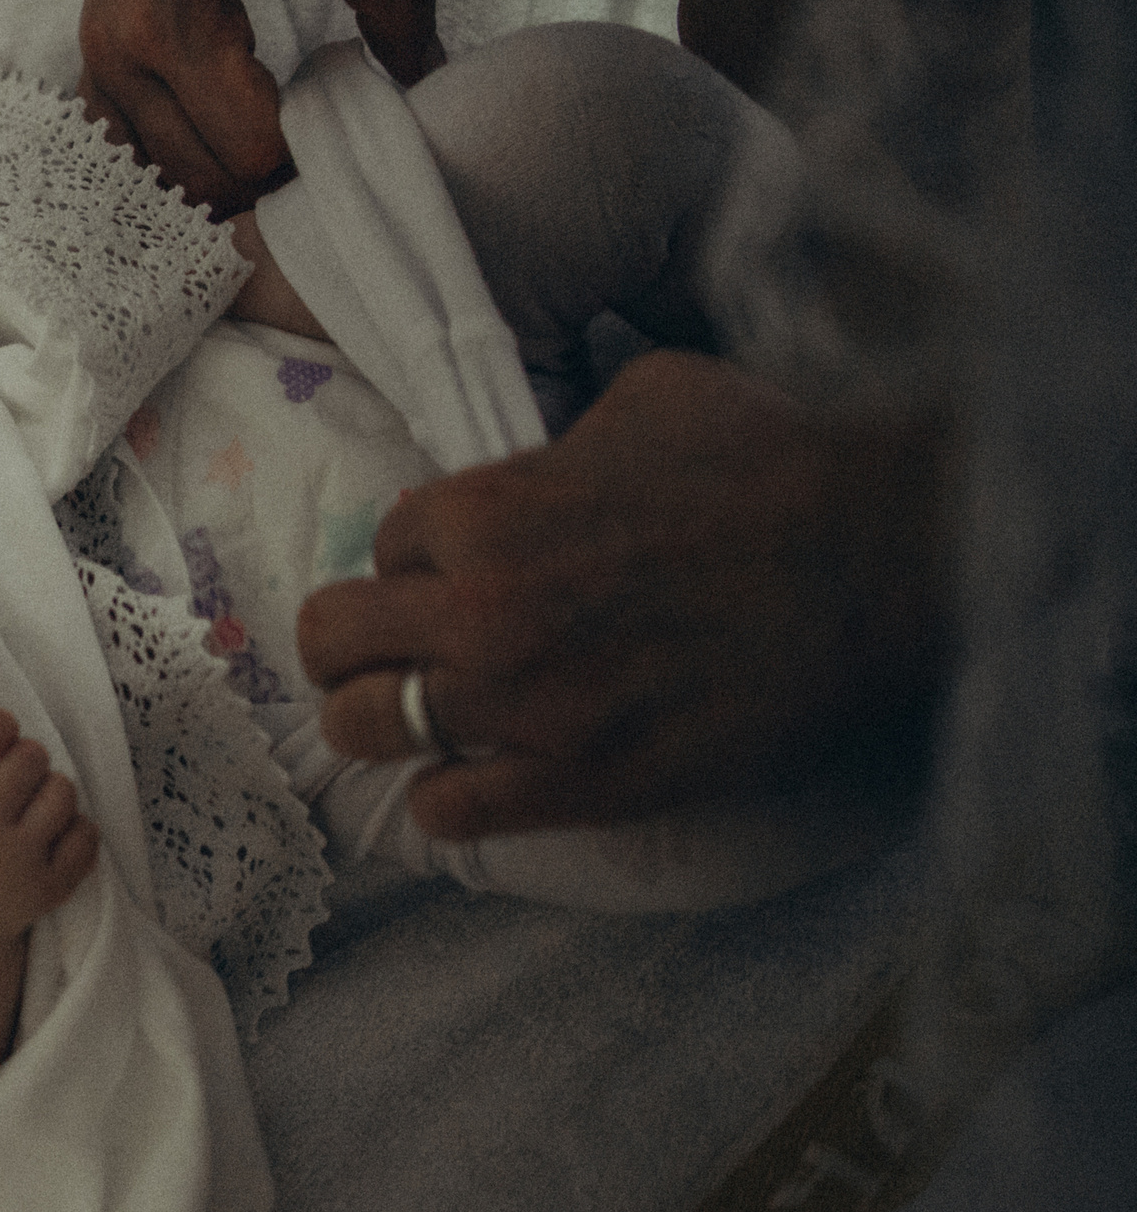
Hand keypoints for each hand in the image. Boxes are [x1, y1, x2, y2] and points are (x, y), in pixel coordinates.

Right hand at [0, 707, 98, 950]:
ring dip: (46, 794)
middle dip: (20, 764)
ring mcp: (12, 864)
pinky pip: (87, 833)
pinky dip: (72, 831)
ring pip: (63, 789)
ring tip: (22, 812)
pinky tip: (43, 840)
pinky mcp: (46, 892)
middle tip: (2, 788)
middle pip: (32, 753)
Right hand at [79, 0, 443, 217]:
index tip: (353, 105)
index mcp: (173, 17)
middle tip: (328, 125)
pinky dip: (185, 156)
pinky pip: (134, 152)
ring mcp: (96, 62)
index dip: (315, 147)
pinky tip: (230, 121)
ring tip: (283, 123)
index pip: (250, 150)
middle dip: (274, 172)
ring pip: (168, 180)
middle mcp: (120, 52)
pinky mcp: (93, 61)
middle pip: (209, 181)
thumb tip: (428, 77)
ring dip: (230, 170)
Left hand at [296, 351, 948, 836]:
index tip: (459, 573)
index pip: (383, 544)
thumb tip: (541, 467)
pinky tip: (476, 784)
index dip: (419, 560)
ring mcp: (527, 703)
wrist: (880, 555)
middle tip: (388, 655)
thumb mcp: (643, 398)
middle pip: (332, 641)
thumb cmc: (770, 456)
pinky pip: (449, 813)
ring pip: (363, 730)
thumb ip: (559, 441)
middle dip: (352, 644)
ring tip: (418, 722)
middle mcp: (481, 610)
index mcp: (483, 510)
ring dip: (381, 723)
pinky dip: (448, 802)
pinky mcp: (587, 782)